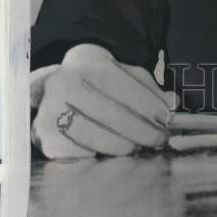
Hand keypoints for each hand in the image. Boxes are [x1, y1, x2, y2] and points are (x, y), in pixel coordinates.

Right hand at [31, 43, 177, 158]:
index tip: (166, 118)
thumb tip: (172, 103)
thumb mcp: (122, 72)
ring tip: (138, 147)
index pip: (118, 83)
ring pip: (92, 135)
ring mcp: (48, 111)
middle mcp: (62, 84)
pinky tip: (110, 153)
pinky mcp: (44, 137)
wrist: (56, 87)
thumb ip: (147, 87)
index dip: (145, 102)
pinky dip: (97, 155)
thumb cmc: (98, 80)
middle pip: (107, 112)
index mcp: (85, 61)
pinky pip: (75, 154)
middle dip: (139, 129)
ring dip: (121, 145)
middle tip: (159, 139)